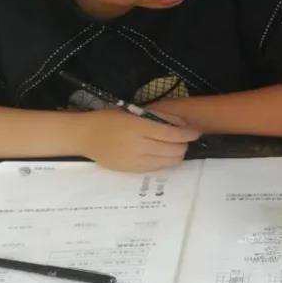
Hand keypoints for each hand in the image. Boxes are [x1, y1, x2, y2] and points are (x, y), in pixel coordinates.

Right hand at [73, 109, 200, 171]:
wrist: (85, 136)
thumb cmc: (110, 119)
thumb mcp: (134, 111)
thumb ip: (159, 117)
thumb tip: (183, 124)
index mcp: (139, 127)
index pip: (172, 134)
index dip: (188, 134)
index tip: (196, 132)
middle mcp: (139, 146)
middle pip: (174, 150)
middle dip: (184, 145)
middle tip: (185, 139)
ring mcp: (136, 161)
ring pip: (169, 162)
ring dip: (177, 155)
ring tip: (175, 147)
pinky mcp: (133, 171)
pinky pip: (158, 168)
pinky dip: (165, 162)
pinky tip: (163, 155)